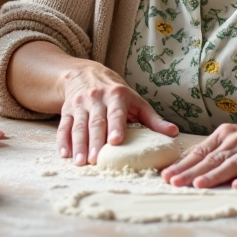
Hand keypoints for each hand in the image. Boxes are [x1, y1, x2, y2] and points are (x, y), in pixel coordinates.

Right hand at [57, 61, 176, 165]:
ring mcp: (80, 105)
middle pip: (95, 122)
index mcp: (116, 96)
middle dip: (94, 142)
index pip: (116, 113)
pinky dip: (63, 141)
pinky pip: (64, 126)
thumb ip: (153, 119)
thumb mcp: (136, 101)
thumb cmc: (116, 93)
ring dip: (78, 145)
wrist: (85, 74)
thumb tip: (174, 133)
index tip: (115, 141)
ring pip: (78, 126)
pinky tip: (65, 155)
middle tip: (95, 160)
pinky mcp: (67, 110)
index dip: (115, 126)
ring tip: (80, 163)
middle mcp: (96, 99)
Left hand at [161, 116, 236, 189]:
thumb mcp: (235, 139)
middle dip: (190, 172)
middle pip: (211, 159)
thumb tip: (188, 162)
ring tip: (199, 184)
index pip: (200, 152)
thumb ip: (215, 150)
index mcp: (225, 135)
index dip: (182, 164)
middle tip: (173, 182)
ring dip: (215, 175)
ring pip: (231, 164)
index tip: (165, 175)